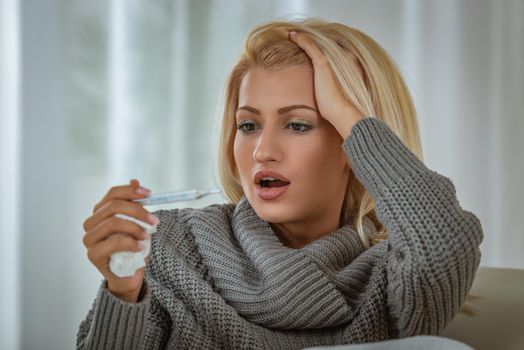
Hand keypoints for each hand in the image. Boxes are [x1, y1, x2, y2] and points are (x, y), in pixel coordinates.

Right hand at [82, 179, 158, 302]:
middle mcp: (91, 223)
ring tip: (147, 236)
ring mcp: (89, 239)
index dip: (131, 191)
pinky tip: (139, 247)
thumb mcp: (138, 223)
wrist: (128, 275)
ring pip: (112, 223)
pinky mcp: (93, 254)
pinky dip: (131, 243)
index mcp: (100, 212)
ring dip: (135, 228)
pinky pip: (113, 242)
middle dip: (137, 210)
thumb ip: (134, 203)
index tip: (150, 194)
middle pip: (113, 206)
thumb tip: (135, 181)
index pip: (112, 194)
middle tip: (153, 220)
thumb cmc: (132, 247)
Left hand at [288, 30, 364, 138]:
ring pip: (316, 44)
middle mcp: (342, 59)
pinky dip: (301, 39)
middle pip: (324, 46)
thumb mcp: (335, 96)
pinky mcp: (323, 62)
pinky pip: (310, 46)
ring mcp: (333, 60)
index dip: (322, 49)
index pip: (333, 52)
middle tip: (300, 39)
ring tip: (293, 34)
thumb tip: (325, 97)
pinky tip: (292, 35)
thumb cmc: (338, 109)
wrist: (341, 112)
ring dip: (304, 38)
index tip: (311, 48)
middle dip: (312, 42)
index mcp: (348, 66)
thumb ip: (331, 90)